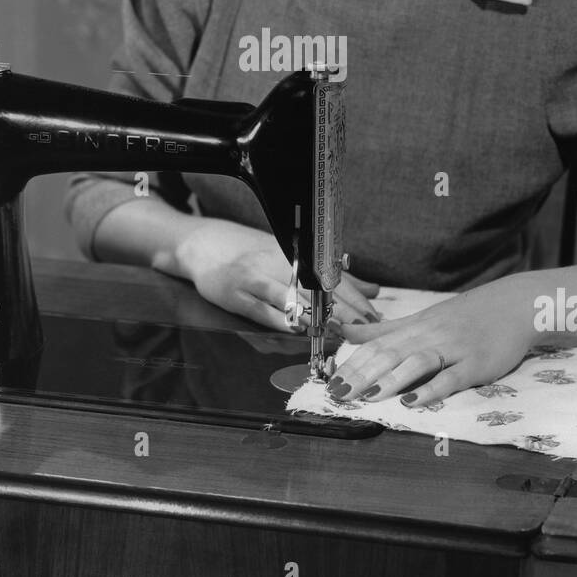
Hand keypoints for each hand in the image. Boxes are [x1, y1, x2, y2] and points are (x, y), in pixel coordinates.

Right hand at [172, 218, 380, 332]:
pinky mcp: (235, 294)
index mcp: (296, 255)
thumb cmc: (250, 253)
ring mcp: (255, 278)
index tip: (373, 318)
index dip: (355, 299)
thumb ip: (332, 278)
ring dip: (315, 317)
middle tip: (363, 329)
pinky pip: (261, 309)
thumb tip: (372, 291)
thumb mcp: (293, 258)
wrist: (203, 244)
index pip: (331, 278)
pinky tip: (297, 329)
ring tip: (337, 332)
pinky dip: (280, 319)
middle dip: (342, 311)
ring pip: (291, 298)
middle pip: (317, 288)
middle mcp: (278, 264)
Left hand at [325, 289, 535, 406]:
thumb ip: (388, 330)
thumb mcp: (424, 319)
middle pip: (391, 354)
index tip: (330, 381)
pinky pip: (452, 377)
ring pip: (418, 362)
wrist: (514, 305)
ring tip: (369, 396)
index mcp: (416, 327)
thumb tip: (349, 333)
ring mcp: (454, 349)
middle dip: (363, 374)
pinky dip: (432, 389)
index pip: (377, 344)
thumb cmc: (467, 316)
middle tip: (339, 393)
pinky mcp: (476, 364)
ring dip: (392, 379)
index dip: (353, 363)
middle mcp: (430, 336)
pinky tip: (415, 401)